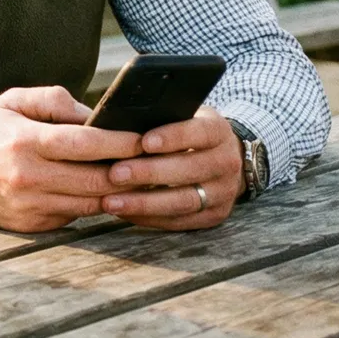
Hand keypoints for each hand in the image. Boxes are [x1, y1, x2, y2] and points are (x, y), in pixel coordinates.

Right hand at [0, 86, 141, 232]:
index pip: (85, 143)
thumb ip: (54, 100)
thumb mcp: (11, 102)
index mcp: (24, 142)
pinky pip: (76, 216)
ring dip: (117, 191)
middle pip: (97, 178)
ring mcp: (31, 206)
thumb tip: (95, 115)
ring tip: (137, 176)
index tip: (144, 138)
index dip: (121, 142)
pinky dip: (92, 203)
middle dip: (130, 170)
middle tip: (153, 160)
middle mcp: (28, 177)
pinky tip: (103, 190)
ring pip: (92, 202)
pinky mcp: (33, 226)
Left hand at [101, 107, 240, 229]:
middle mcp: (227, 162)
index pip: (199, 133)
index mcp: (218, 132)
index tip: (143, 142)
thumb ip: (158, 119)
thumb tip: (116, 125)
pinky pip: (181, 221)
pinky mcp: (215, 215)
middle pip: (190, 170)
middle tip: (114, 174)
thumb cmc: (185, 132)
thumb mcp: (181, 116)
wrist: (221, 157)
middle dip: (149, 173)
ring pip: (184, 200)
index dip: (173, 137)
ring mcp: (224, 192)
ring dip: (144, 203)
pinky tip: (124, 212)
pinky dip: (150, 218)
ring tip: (111, 202)